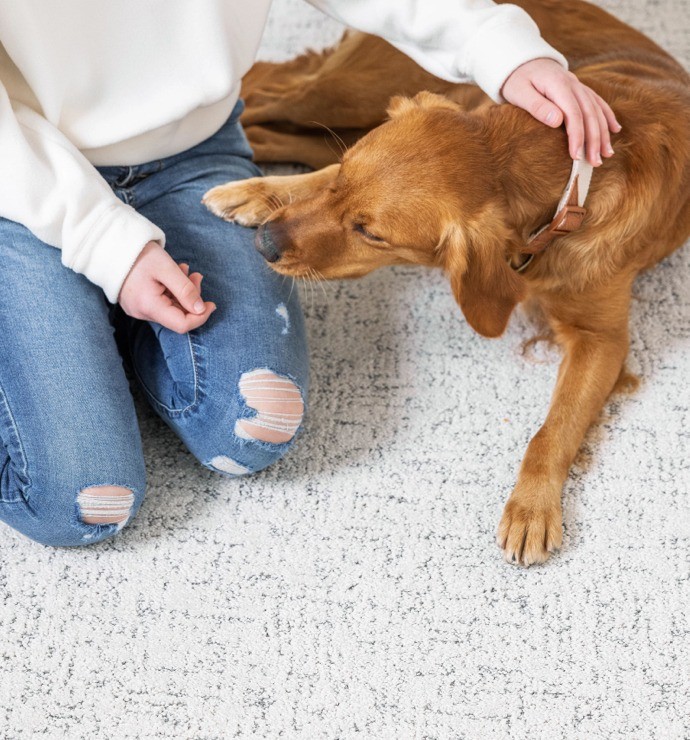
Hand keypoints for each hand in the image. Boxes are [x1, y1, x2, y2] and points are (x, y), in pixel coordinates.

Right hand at [118, 241, 215, 332]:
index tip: (212, 304)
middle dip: (192, 299)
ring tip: (186, 270)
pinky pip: (161, 302)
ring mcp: (138, 308)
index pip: (182, 325)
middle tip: (196, 276)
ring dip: (184, 292)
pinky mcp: (138, 302)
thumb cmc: (139, 254)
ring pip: (171, 308)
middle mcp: (142, 312)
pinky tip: (175, 274)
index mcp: (148, 306)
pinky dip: (172, 291)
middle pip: (177, 316)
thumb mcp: (166, 268)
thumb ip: (185, 290)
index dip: (201, 317)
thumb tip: (201, 309)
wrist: (111, 245)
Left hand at [501, 58, 620, 165]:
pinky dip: (607, 116)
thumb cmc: (517, 80)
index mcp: (558, 85)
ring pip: (597, 109)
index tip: (576, 156)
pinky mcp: (579, 89)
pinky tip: (615, 130)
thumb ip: (537, 106)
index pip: (573, 114)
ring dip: (603, 132)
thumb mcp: (519, 93)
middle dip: (594, 139)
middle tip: (595, 162)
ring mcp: (578, 86)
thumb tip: (557, 121)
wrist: (522, 60)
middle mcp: (573, 84)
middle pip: (589, 114)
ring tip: (606, 154)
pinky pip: (597, 102)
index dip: (577, 136)